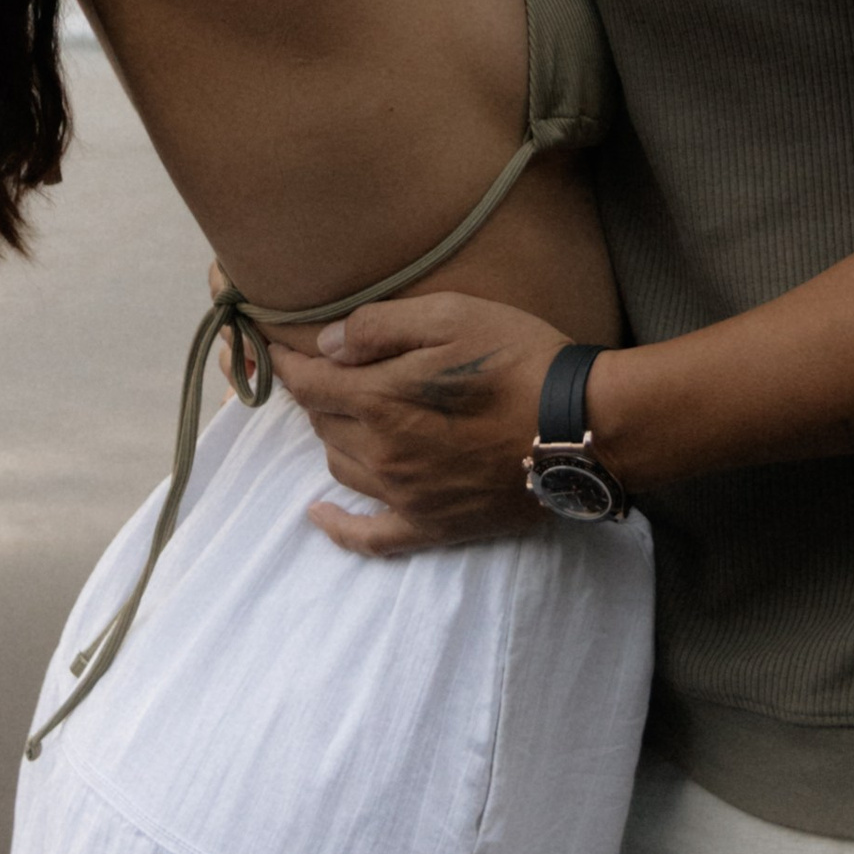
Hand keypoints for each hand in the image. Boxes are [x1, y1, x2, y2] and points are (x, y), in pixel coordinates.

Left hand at [266, 293, 565, 554]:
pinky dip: (338, 528)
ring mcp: (404, 496)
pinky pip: (370, 537)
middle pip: (321, 422)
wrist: (581, 426)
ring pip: (339, 465)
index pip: (307, 381)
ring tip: (346, 413)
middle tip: (324, 370)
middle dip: (315, 393)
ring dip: (334, 437)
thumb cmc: (520, 359)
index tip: (272, 346)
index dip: (284, 361)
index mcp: (380, 399)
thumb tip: (324, 345)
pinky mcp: (432, 526)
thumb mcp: (451, 315)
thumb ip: (379, 326)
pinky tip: (319, 515)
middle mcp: (381, 453)